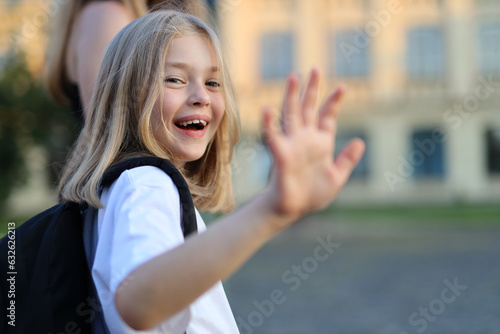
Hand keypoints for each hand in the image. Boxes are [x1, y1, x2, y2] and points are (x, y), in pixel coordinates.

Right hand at [263, 69, 364, 222]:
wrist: (294, 209)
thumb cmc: (312, 194)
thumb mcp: (337, 177)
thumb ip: (348, 159)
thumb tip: (360, 141)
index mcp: (320, 143)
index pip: (327, 117)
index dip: (334, 102)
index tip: (343, 87)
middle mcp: (305, 139)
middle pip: (308, 109)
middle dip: (312, 90)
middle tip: (315, 69)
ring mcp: (292, 144)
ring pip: (291, 115)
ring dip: (291, 96)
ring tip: (293, 77)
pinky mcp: (280, 155)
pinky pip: (274, 137)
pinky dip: (269, 123)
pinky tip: (266, 109)